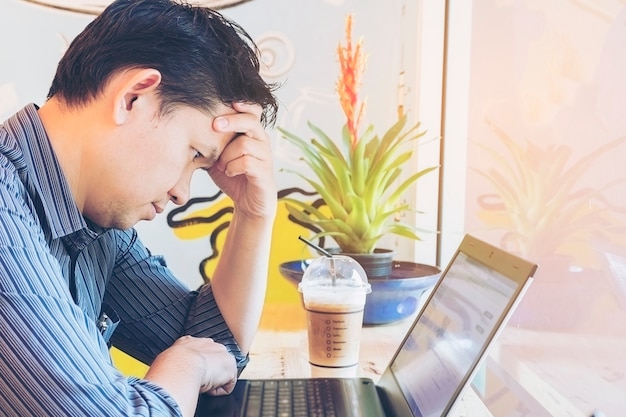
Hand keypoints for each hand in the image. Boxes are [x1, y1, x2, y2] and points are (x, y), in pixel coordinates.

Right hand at [145, 336, 236, 414]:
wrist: (182, 366)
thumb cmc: (170, 364)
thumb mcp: (166, 358)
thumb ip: (171, 360)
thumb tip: (164, 370)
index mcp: (190, 341)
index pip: (198, 351)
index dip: (196, 363)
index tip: (191, 372)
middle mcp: (208, 344)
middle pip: (214, 359)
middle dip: (209, 370)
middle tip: (199, 380)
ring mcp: (221, 354)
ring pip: (221, 372)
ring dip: (214, 380)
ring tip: (202, 384)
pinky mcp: (230, 368)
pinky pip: (227, 385)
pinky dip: (219, 390)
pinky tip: (209, 388)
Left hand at [207, 102, 276, 219]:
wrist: (249, 203)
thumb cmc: (233, 175)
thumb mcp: (217, 155)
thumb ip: (209, 142)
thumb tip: (185, 128)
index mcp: (252, 133)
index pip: (253, 109)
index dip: (243, 103)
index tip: (228, 102)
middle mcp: (262, 141)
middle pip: (251, 121)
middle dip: (231, 121)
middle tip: (215, 125)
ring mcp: (265, 156)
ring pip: (244, 144)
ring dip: (227, 155)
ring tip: (222, 166)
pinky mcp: (265, 172)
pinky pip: (246, 162)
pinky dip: (233, 167)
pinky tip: (229, 172)